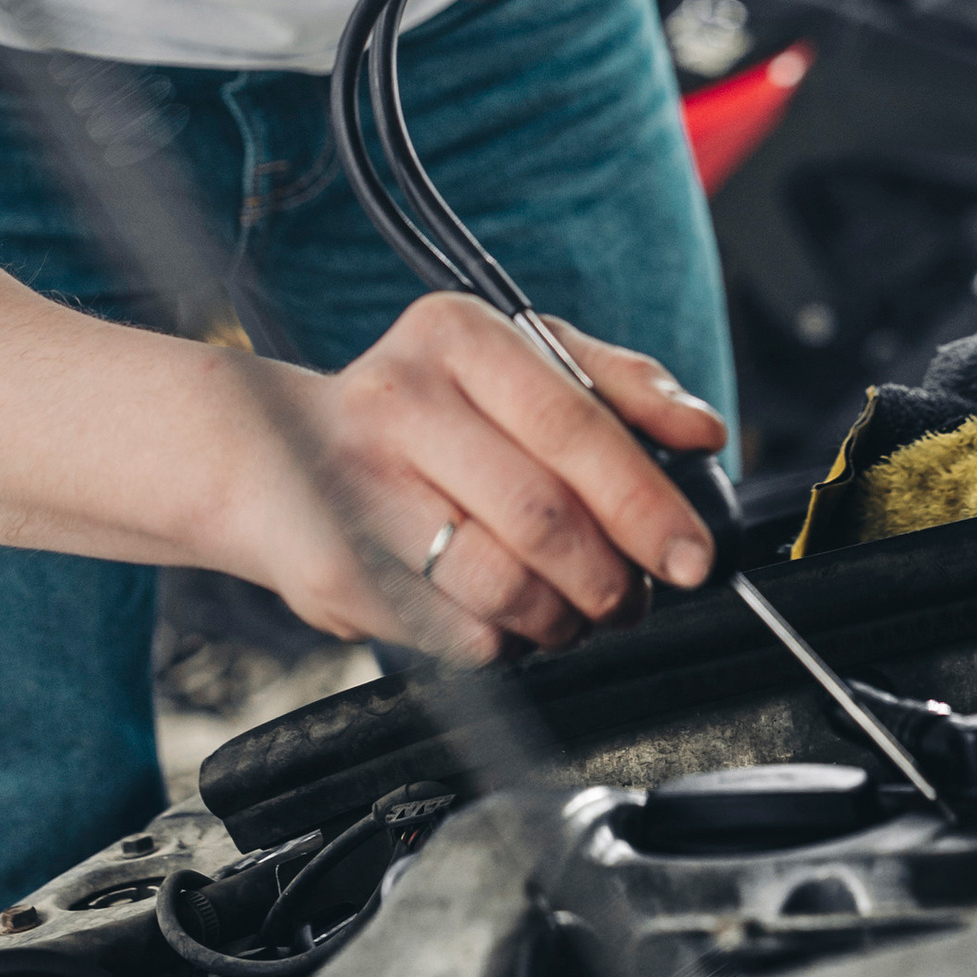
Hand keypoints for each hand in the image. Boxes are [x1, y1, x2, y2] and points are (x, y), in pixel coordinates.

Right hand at [215, 292, 729, 664]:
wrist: (272, 454)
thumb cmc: (425, 413)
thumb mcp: (517, 363)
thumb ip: (618, 388)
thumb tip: (703, 433)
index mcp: (458, 334)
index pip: (573, 423)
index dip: (644, 499)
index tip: (692, 555)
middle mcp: (398, 398)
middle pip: (540, 513)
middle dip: (610, 576)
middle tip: (633, 599)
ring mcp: (355, 484)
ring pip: (500, 583)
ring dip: (561, 619)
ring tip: (574, 614)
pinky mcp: (335, 568)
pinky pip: (455, 632)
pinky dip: (504, 642)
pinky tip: (507, 620)